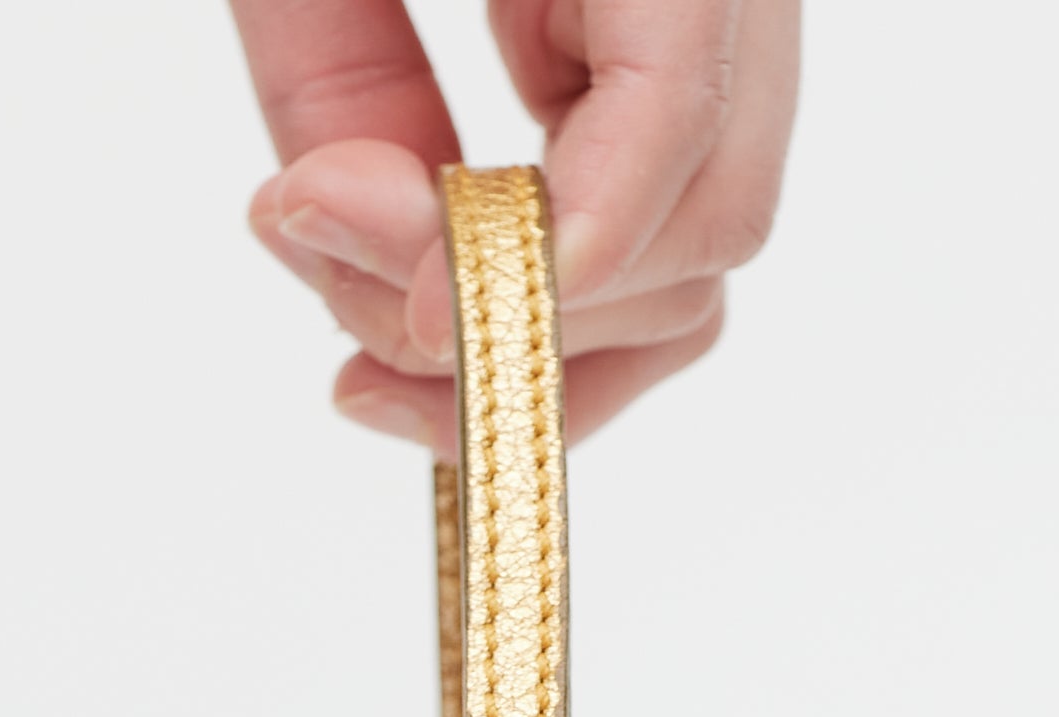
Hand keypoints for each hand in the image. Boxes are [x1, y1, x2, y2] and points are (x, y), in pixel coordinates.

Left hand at [229, 1, 799, 449]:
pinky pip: (659, 242)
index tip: (421, 321)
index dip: (561, 249)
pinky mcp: (681, 80)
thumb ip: (328, 69)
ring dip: (522, 335)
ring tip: (349, 295)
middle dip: (519, 308)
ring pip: (695, 264)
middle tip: (338, 282)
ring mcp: (730, 38)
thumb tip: (342, 238)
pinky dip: (536, 306)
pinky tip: (415, 313)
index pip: (682, 106)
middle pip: (711, 222)